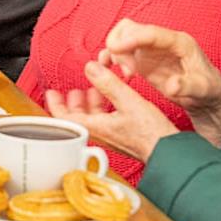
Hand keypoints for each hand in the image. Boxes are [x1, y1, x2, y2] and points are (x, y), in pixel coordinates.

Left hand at [46, 61, 178, 162]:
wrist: (169, 153)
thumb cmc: (151, 134)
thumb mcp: (128, 101)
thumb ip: (108, 83)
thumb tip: (90, 67)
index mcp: (94, 127)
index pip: (64, 118)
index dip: (55, 104)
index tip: (51, 92)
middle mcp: (99, 133)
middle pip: (76, 118)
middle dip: (72, 102)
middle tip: (71, 90)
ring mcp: (110, 136)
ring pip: (91, 118)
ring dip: (88, 103)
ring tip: (91, 89)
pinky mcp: (121, 136)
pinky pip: (103, 120)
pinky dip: (102, 108)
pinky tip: (110, 99)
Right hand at [101, 19, 220, 111]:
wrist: (206, 97)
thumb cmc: (207, 90)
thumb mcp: (203, 89)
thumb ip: (188, 86)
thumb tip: (172, 85)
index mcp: (179, 42)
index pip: (151, 33)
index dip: (131, 38)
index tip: (115, 48)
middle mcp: (161, 41)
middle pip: (131, 29)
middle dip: (121, 46)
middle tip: (128, 70)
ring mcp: (149, 48)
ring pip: (122, 37)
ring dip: (116, 53)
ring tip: (128, 75)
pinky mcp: (141, 58)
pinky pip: (119, 50)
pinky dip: (110, 56)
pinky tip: (107, 67)